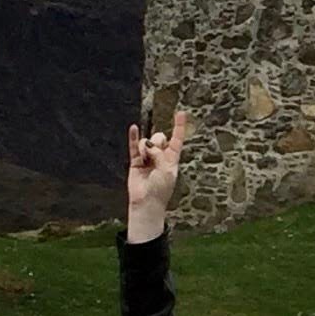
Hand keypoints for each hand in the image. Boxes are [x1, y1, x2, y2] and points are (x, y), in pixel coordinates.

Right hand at [126, 106, 189, 237]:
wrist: (146, 203)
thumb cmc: (160, 190)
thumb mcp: (167, 170)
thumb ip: (160, 155)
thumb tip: (148, 146)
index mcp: (172, 159)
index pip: (177, 139)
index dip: (179, 126)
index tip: (180, 112)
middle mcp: (160, 157)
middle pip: (159, 138)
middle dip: (157, 142)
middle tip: (155, 155)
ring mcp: (148, 158)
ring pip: (146, 142)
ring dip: (146, 150)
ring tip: (145, 162)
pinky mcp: (135, 162)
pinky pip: (134, 146)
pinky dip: (134, 137)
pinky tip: (134, 128)